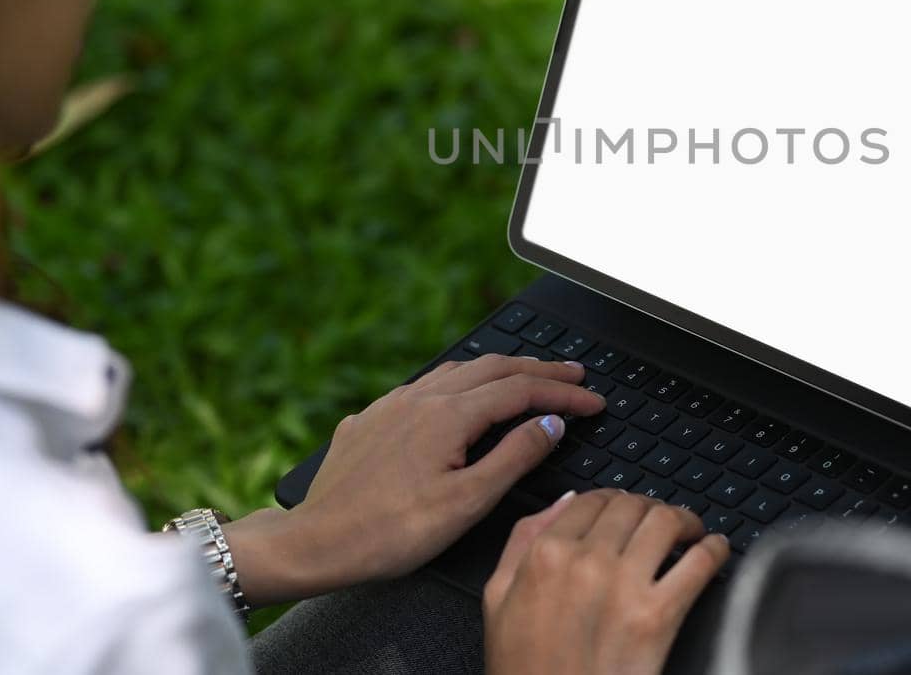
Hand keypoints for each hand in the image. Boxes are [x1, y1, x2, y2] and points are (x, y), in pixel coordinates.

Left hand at [224, 354, 604, 603]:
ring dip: (499, 370)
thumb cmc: (390, 532)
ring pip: (458, 370)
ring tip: (526, 377)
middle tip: (575, 374)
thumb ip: (514, 456)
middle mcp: (421, 397)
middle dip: (539, 368)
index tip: (594, 400)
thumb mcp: (467, 502)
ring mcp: (392, 404)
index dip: (564, 392)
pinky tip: (457, 398)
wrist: (316, 542)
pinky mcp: (370, 418)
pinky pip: (425, 385)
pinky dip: (459, 383)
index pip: (522, 389)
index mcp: (449, 414)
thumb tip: (550, 423)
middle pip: (493, 367)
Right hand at [483, 490, 730, 674]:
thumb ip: (523, 540)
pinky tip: (716, 551)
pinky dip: (715, 550)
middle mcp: (585, 562)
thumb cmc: (526, 669)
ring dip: (685, 520)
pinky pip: (698, 564)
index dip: (617, 499)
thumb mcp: (498, 598)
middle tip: (662, 522)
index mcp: (545, 555)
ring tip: (691, 532)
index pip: (592, 500)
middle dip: (651, 507)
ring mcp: (623, 587)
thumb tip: (564, 502)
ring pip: (665, 521)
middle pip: (633, 506)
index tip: (629, 508)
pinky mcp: (656, 618)